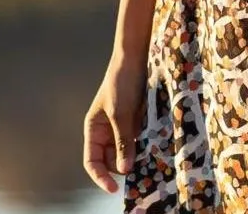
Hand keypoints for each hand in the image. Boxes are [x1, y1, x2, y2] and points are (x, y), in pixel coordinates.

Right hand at [83, 54, 146, 192]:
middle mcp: (107, 132)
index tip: (114, 189)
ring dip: (136, 159)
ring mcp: (124, 129)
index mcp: (94, 129)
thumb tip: (124, 170)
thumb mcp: (121, 114)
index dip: (100, 177)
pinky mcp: (139, 124)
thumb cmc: (122, 83)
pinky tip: (155, 150)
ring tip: (148, 159)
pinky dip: (146, 149)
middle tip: (139, 171)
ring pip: (128, 155)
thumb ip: (122, 142)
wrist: (138, 59)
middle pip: (111, 162)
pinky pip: (141, 144)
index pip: (92, 161)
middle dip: (122, 168)